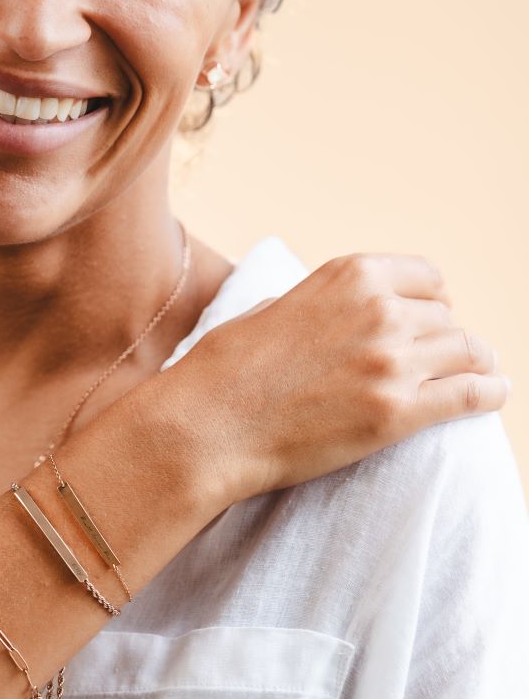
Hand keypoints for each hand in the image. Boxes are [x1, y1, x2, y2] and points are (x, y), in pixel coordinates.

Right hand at [172, 252, 509, 501]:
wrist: (208, 423)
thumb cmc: (227, 368)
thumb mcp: (273, 308)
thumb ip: (321, 305)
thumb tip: (343, 315)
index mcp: (347, 276)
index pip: (427, 277)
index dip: (430, 301)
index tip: (427, 319)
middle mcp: (377, 310)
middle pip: (446, 318)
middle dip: (440, 338)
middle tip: (432, 360)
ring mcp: (390, 361)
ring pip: (468, 352)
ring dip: (468, 365)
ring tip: (471, 376)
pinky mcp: (396, 412)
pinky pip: (471, 394)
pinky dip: (488, 393)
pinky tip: (491, 393)